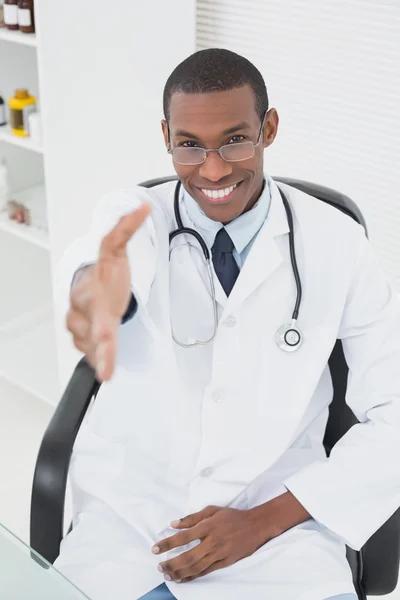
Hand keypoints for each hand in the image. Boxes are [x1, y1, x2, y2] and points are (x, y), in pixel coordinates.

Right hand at [66, 203, 150, 380]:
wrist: (90, 278)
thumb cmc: (106, 270)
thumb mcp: (116, 249)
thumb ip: (127, 228)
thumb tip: (143, 207)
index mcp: (91, 290)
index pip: (97, 315)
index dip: (102, 338)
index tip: (107, 354)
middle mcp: (81, 308)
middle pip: (89, 336)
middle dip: (99, 354)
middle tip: (107, 372)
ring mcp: (78, 323)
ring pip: (87, 346)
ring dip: (101, 353)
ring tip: (111, 351)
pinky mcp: (82, 335)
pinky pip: (88, 351)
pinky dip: (99, 356)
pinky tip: (105, 359)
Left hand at [152, 505, 267, 582]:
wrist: (256, 525)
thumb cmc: (232, 516)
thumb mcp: (212, 510)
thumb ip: (192, 517)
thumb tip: (174, 524)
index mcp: (208, 526)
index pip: (183, 537)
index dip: (167, 544)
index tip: (155, 549)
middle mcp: (212, 542)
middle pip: (188, 557)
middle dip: (171, 564)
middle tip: (159, 567)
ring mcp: (219, 554)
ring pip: (196, 567)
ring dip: (180, 573)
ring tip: (168, 575)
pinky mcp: (225, 563)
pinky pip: (206, 572)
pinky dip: (193, 576)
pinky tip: (183, 578)